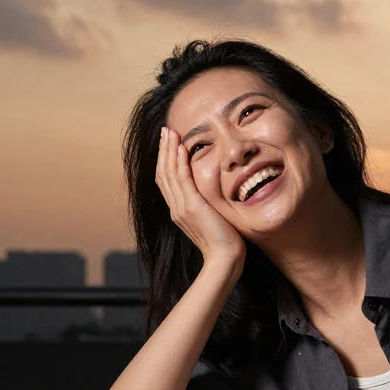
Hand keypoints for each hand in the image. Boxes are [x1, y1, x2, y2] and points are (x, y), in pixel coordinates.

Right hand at [154, 126, 245, 270]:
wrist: (225, 259)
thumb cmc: (225, 242)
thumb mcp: (213, 218)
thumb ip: (208, 205)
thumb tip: (214, 193)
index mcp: (179, 210)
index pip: (167, 180)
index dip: (166, 160)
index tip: (169, 143)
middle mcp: (176, 208)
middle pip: (163, 173)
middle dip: (163, 150)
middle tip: (165, 131)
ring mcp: (181, 208)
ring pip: (169, 174)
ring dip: (169, 151)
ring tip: (170, 132)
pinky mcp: (191, 207)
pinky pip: (182, 180)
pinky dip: (179, 163)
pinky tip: (180, 148)